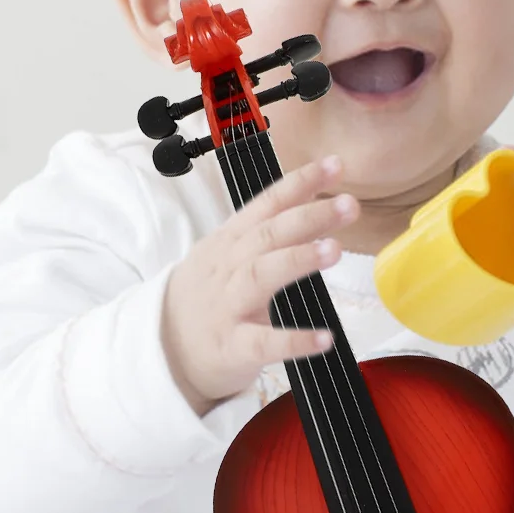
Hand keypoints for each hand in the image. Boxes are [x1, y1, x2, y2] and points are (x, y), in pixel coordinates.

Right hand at [162, 155, 357, 414]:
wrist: (163, 347)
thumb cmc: (207, 296)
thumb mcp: (229, 254)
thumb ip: (272, 231)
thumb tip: (319, 204)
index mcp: (232, 241)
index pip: (268, 204)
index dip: (300, 183)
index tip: (335, 165)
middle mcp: (229, 267)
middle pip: (269, 235)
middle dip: (310, 216)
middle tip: (350, 205)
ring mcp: (229, 307)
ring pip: (261, 276)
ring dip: (298, 260)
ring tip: (334, 250)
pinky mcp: (232, 347)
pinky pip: (264, 343)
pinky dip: (294, 340)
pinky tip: (324, 339)